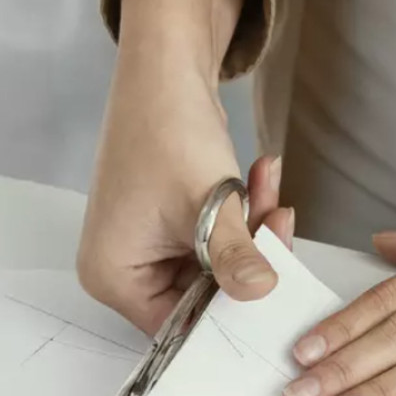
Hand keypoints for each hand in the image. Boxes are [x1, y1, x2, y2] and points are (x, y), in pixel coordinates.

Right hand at [77, 0, 293, 334]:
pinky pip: (219, 239)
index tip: (272, 299)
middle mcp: (126, 268)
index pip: (177, 326)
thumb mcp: (206, 204)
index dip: (227, 316)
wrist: (165, 68)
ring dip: (252, 232)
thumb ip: (235, 256)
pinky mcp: (173, 225)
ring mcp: (150, 246)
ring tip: (271, 192)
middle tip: (281, 227)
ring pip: (220, 266)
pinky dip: (244, 215)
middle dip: (248, 261)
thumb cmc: (165, 129)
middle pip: (203, 297)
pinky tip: (262, 180)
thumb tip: (262, 294)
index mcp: (114, 275)